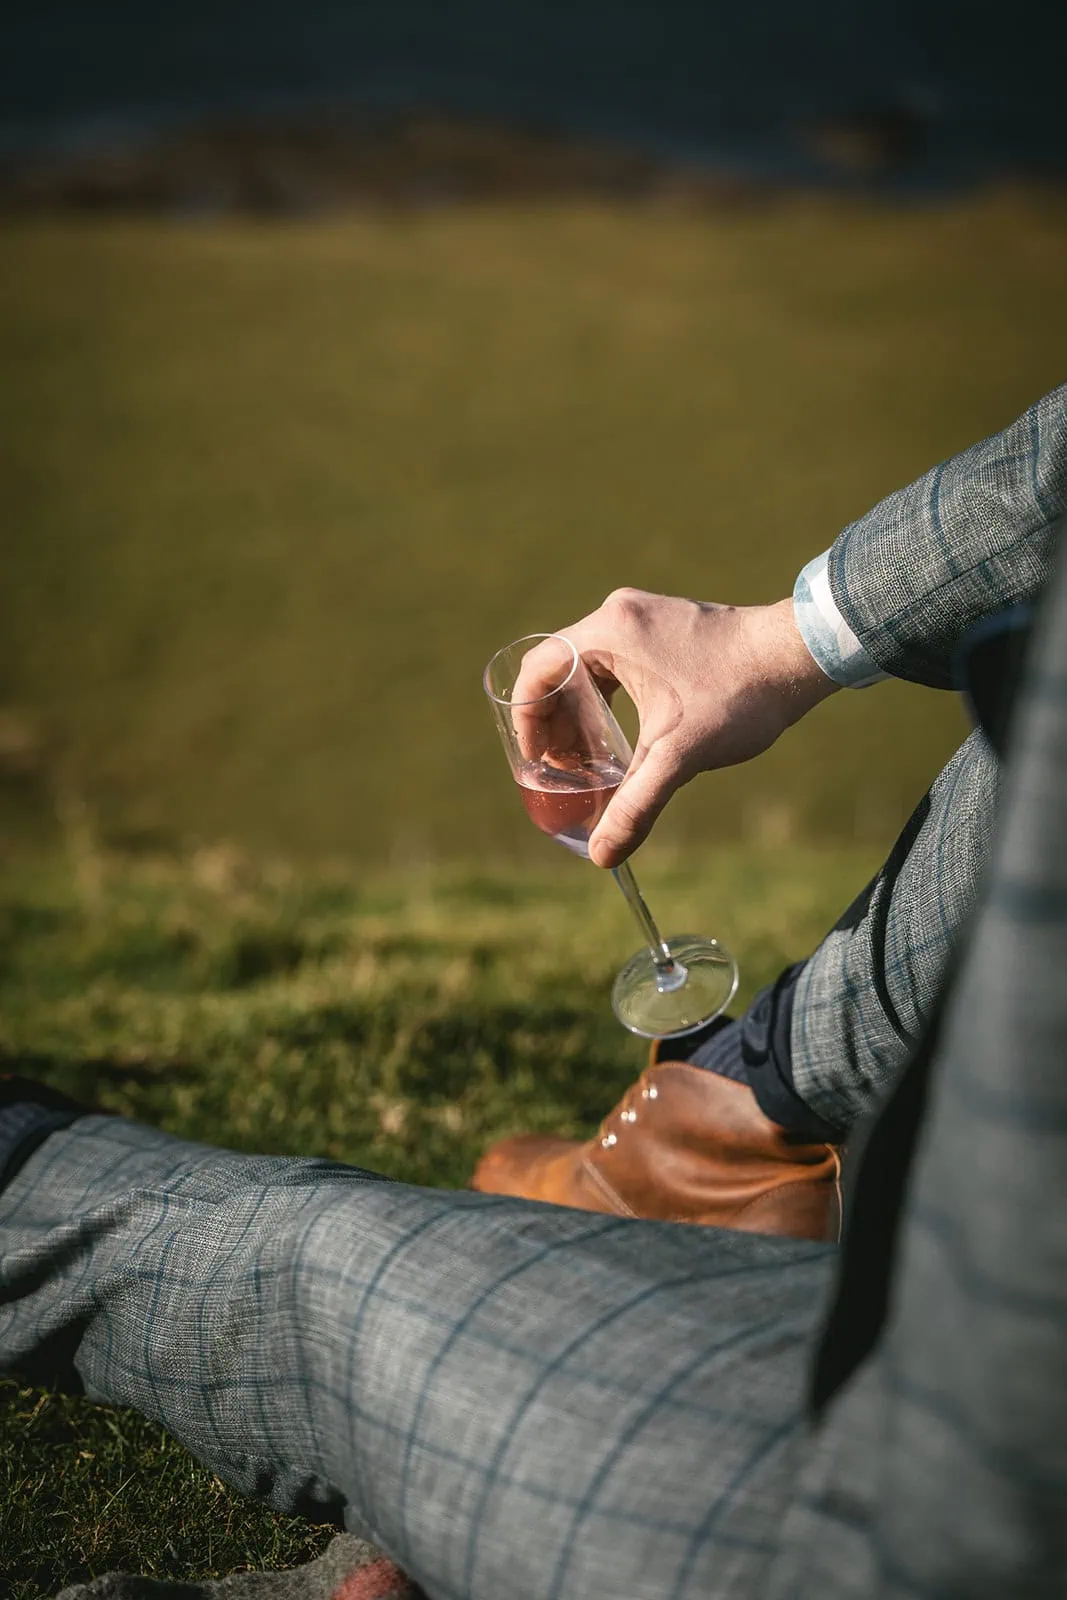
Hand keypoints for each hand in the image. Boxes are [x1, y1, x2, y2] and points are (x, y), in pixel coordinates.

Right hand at [540, 588, 839, 866]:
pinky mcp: (668, 628)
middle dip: (556, 722)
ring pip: (590, 668)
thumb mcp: (679, 755)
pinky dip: (610, 700)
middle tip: (564, 767)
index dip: (528, 717)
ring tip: (589, 758)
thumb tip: (602, 855)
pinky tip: (625, 737)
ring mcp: (646, 617)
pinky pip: (618, 663)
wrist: (802, 656)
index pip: (540, 669)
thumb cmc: (741, 696)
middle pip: (561, 668)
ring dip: (582, 713)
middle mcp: (620, 614)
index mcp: (609, 632)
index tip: (537, 758)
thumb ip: (636, 804)